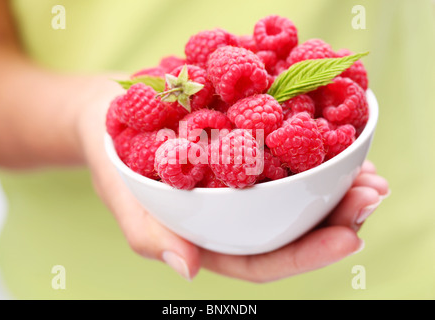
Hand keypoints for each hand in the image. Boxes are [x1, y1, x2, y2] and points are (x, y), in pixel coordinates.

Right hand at [76, 77, 388, 281]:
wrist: (111, 113)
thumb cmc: (115, 160)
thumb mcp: (124, 197)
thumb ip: (150, 236)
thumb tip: (188, 270)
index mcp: (210, 238)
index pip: (263, 260)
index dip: (306, 254)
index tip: (348, 238)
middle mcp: (233, 216)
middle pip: (290, 230)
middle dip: (337, 218)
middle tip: (372, 194)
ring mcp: (241, 185)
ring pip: (295, 196)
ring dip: (336, 187)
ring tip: (371, 174)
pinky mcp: (244, 151)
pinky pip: (286, 156)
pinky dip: (317, 152)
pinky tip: (342, 142)